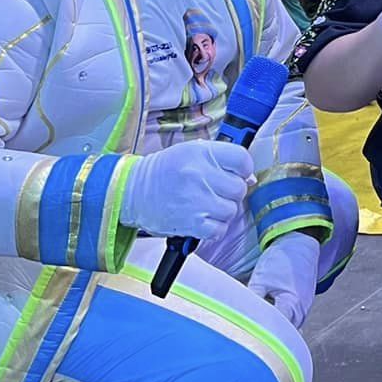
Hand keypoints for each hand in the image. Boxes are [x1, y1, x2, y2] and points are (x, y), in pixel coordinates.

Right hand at [118, 139, 253, 240]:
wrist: (132, 192)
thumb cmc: (164, 172)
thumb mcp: (190, 152)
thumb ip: (221, 160)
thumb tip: (249, 178)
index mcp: (200, 153)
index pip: (242, 159)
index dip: (244, 169)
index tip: (237, 174)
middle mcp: (199, 175)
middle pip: (239, 188)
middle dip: (231, 192)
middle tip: (216, 192)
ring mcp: (196, 200)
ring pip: (231, 210)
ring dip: (222, 211)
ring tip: (206, 206)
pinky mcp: (191, 223)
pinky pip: (219, 229)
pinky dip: (214, 228)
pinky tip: (203, 220)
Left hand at [247, 232, 318, 328]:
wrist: (300, 244)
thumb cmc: (281, 261)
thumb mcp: (261, 280)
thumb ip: (253, 300)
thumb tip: (239, 316)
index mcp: (292, 305)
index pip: (277, 330)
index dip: (262, 336)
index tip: (246, 338)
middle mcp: (302, 311)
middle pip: (284, 334)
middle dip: (269, 336)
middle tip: (249, 337)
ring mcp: (304, 309)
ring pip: (289, 328)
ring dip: (276, 328)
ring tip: (258, 327)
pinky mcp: (303, 305)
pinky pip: (292, 320)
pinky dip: (281, 321)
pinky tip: (268, 316)